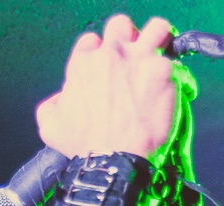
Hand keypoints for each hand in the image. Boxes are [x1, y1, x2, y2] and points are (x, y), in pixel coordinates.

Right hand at [36, 15, 188, 160]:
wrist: (112, 161)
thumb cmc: (82, 147)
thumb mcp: (50, 127)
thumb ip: (51, 105)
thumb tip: (58, 99)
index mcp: (83, 62)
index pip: (91, 41)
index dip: (97, 55)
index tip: (104, 71)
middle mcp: (111, 53)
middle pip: (121, 25)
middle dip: (126, 39)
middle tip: (131, 60)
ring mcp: (140, 59)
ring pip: (156, 28)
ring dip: (157, 40)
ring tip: (156, 58)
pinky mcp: (163, 73)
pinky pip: (172, 64)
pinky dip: (169, 77)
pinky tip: (166, 91)